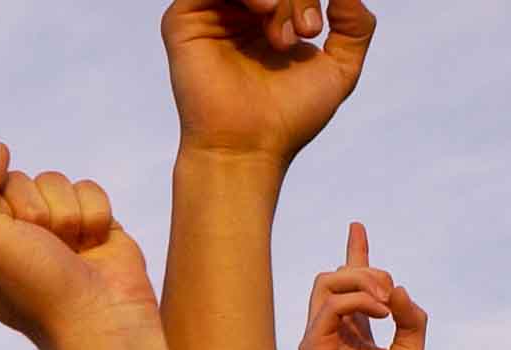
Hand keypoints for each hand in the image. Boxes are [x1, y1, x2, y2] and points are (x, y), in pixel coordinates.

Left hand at [0, 145, 155, 345]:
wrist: (98, 317)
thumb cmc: (34, 284)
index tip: (7, 235)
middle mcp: (7, 238)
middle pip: (15, 179)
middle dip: (34, 210)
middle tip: (43, 247)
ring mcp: (49, 231)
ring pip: (53, 180)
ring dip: (66, 215)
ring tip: (70, 251)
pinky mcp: (87, 224)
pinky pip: (87, 187)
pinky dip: (93, 215)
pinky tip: (93, 247)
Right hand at [162, 0, 376, 165]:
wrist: (248, 148)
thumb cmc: (288, 117)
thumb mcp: (341, 67)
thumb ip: (355, 25)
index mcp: (267, 22)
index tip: (314, 31)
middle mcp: (236, 17)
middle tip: (305, 32)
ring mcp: (209, 18)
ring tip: (282, 34)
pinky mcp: (182, 22)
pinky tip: (265, 9)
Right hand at [300, 223, 426, 349]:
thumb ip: (410, 320)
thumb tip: (396, 289)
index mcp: (353, 331)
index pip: (350, 283)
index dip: (355, 252)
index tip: (357, 226)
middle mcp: (332, 329)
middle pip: (337, 275)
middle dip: (369, 269)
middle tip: (391, 296)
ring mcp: (319, 336)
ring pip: (328, 281)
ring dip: (362, 280)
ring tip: (385, 302)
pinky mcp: (313, 346)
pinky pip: (331, 306)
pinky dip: (358, 302)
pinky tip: (379, 314)